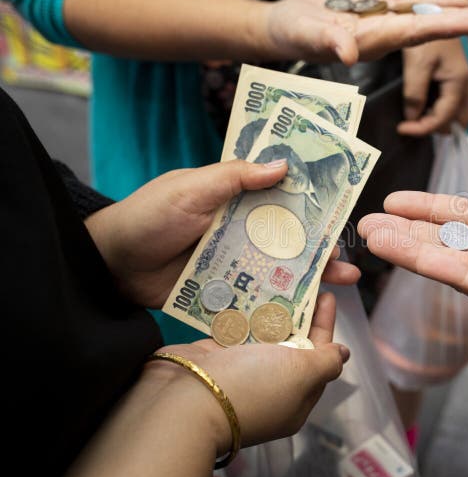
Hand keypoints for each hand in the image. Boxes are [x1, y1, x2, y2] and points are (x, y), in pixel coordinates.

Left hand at [85, 161, 359, 306]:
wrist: (110, 266)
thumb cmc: (148, 216)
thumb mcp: (191, 188)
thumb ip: (234, 176)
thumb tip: (282, 165)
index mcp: (236, 198)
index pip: (282, 196)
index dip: (311, 201)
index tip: (342, 206)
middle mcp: (241, 230)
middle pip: (290, 238)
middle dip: (322, 247)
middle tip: (348, 258)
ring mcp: (235, 262)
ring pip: (281, 268)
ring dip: (311, 276)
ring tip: (339, 284)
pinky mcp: (225, 290)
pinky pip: (258, 296)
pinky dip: (282, 303)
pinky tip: (305, 312)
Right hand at [154, 293, 346, 447]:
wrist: (186, 399)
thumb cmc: (254, 387)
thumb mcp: (303, 375)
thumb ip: (326, 362)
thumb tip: (344, 353)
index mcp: (295, 397)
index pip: (318, 359)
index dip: (325, 327)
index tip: (327, 295)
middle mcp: (269, 385)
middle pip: (292, 342)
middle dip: (300, 312)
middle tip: (304, 279)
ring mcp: (241, 370)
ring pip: (263, 333)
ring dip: (272, 308)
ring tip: (279, 275)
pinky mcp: (216, 354)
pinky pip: (236, 328)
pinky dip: (244, 310)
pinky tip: (252, 286)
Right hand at [263, 0, 467, 64]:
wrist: (281, 27)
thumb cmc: (290, 34)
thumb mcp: (305, 36)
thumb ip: (328, 42)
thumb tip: (349, 53)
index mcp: (374, 41)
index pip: (419, 34)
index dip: (452, 28)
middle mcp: (384, 36)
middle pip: (429, 28)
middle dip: (462, 24)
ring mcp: (381, 25)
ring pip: (422, 18)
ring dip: (452, 15)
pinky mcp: (374, 13)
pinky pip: (408, 8)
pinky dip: (430, 4)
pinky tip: (452, 1)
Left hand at [399, 38, 467, 134]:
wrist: (438, 11)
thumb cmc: (428, 34)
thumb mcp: (417, 65)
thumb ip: (415, 95)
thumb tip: (412, 119)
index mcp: (458, 84)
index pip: (442, 120)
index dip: (421, 128)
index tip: (401, 128)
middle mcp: (465, 87)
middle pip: (455, 123)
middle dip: (432, 126)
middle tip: (408, 122)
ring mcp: (463, 84)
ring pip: (455, 115)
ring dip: (436, 119)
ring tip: (414, 113)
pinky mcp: (457, 79)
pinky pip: (452, 104)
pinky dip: (438, 109)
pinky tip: (421, 103)